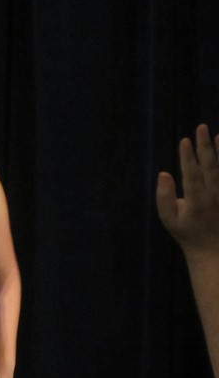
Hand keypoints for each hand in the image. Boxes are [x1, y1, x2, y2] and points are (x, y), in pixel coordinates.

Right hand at [156, 124, 218, 254]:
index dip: (188, 158)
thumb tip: (164, 173)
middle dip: (205, 147)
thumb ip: (164, 197)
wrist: (213, 250)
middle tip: (201, 127)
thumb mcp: (168, 219)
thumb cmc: (187, 233)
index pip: (192, 175)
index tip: (184, 140)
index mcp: (196, 202)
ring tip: (218, 135)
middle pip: (210, 167)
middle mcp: (214, 197)